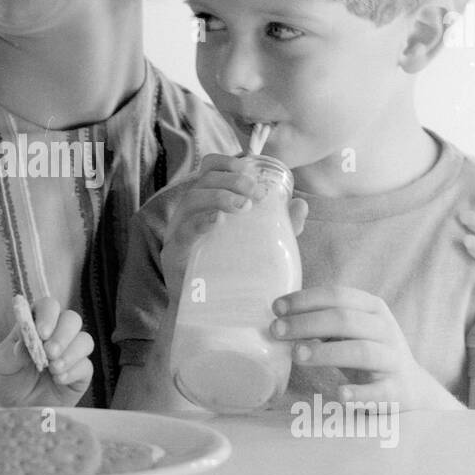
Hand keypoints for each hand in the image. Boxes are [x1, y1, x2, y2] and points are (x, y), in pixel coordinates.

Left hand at [0, 296, 94, 407]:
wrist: (11, 408)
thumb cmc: (5, 379)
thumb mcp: (2, 364)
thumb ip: (13, 352)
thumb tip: (27, 343)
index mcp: (36, 324)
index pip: (49, 307)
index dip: (48, 315)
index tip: (41, 333)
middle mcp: (57, 335)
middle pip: (72, 319)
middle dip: (63, 334)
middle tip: (50, 352)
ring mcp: (70, 354)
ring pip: (85, 340)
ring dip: (70, 353)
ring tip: (53, 369)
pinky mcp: (80, 374)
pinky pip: (86, 366)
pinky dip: (73, 371)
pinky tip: (58, 380)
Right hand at [161, 154, 308, 294]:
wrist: (208, 312)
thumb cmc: (232, 272)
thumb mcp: (259, 243)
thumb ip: (280, 226)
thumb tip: (301, 204)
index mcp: (206, 203)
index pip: (209, 169)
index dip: (226, 162)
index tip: (250, 170)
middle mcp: (189, 213)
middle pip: (203, 181)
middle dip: (232, 181)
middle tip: (257, 194)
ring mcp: (178, 232)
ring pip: (192, 201)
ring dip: (219, 197)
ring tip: (243, 207)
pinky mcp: (173, 254)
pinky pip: (182, 232)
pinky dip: (200, 222)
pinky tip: (217, 220)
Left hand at [271, 285, 455, 410]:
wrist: (410, 388)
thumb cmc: (366, 353)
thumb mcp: (350, 331)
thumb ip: (322, 323)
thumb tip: (278, 320)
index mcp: (372, 309)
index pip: (337, 295)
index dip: (305, 299)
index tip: (276, 308)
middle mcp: (385, 330)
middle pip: (345, 320)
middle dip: (308, 323)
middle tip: (277, 331)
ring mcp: (392, 360)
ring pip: (361, 351)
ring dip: (327, 352)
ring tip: (297, 355)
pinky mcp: (397, 391)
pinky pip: (379, 392)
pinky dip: (359, 393)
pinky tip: (339, 394)